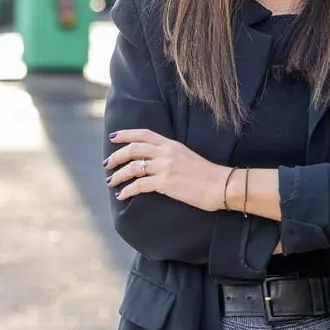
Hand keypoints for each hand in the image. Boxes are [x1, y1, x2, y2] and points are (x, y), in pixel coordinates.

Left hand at [105, 129, 227, 211]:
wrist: (221, 185)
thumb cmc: (207, 174)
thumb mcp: (187, 156)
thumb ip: (171, 155)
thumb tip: (156, 160)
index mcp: (171, 144)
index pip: (144, 134)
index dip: (126, 134)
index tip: (113, 138)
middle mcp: (166, 153)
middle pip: (133, 149)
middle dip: (116, 156)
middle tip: (107, 164)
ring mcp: (165, 167)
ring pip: (133, 167)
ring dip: (118, 175)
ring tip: (111, 182)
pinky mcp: (165, 183)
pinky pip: (139, 185)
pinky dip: (128, 190)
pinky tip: (122, 195)